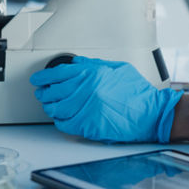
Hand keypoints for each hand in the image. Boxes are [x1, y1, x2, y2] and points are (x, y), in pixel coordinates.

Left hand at [30, 56, 182, 143]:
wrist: (150, 113)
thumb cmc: (138, 93)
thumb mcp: (118, 69)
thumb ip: (95, 64)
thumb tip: (76, 62)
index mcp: (93, 73)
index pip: (59, 73)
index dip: (44, 77)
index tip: (38, 80)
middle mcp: (87, 89)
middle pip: (54, 91)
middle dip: (44, 93)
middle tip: (42, 94)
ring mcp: (87, 108)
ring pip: (57, 109)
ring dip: (50, 108)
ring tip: (50, 107)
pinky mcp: (89, 125)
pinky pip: (65, 124)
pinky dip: (60, 122)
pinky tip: (61, 119)